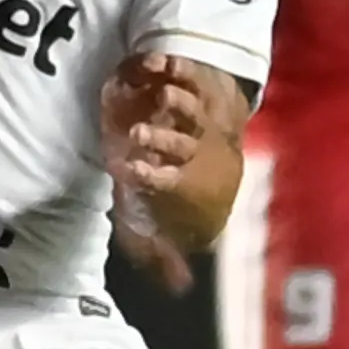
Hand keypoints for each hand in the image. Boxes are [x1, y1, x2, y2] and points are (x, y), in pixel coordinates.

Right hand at [105, 53, 213, 294]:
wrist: (219, 144)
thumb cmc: (182, 190)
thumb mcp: (167, 224)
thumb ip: (163, 255)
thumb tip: (178, 288)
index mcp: (190, 180)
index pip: (173, 180)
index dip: (153, 176)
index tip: (129, 170)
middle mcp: (197, 148)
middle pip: (183, 141)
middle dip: (162, 139)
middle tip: (137, 135)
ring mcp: (198, 116)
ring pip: (192, 106)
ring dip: (177, 101)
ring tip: (158, 97)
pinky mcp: (195, 87)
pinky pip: (192, 73)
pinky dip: (177, 66)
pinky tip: (158, 60)